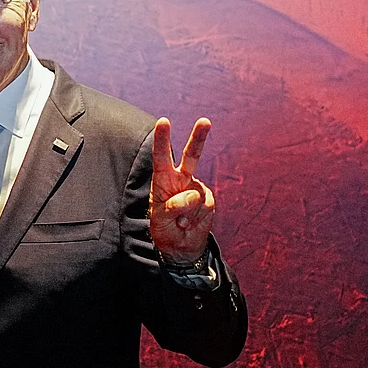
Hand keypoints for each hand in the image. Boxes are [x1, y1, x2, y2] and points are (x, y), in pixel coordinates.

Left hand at [149, 117, 215, 263]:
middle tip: (205, 121)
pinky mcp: (208, 199)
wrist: (181, 246)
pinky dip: (196, 218)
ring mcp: (196, 188)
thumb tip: (193, 195)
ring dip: (186, 213)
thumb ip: (172, 207)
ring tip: (180, 222)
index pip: (161, 157)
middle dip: (199, 138)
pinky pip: (204, 206)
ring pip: (195, 194)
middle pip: (191, 156)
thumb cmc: (164, 229)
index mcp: (162, 179)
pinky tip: (190, 223)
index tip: (164, 121)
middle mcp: (180, 179)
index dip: (162, 139)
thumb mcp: (160, 220)